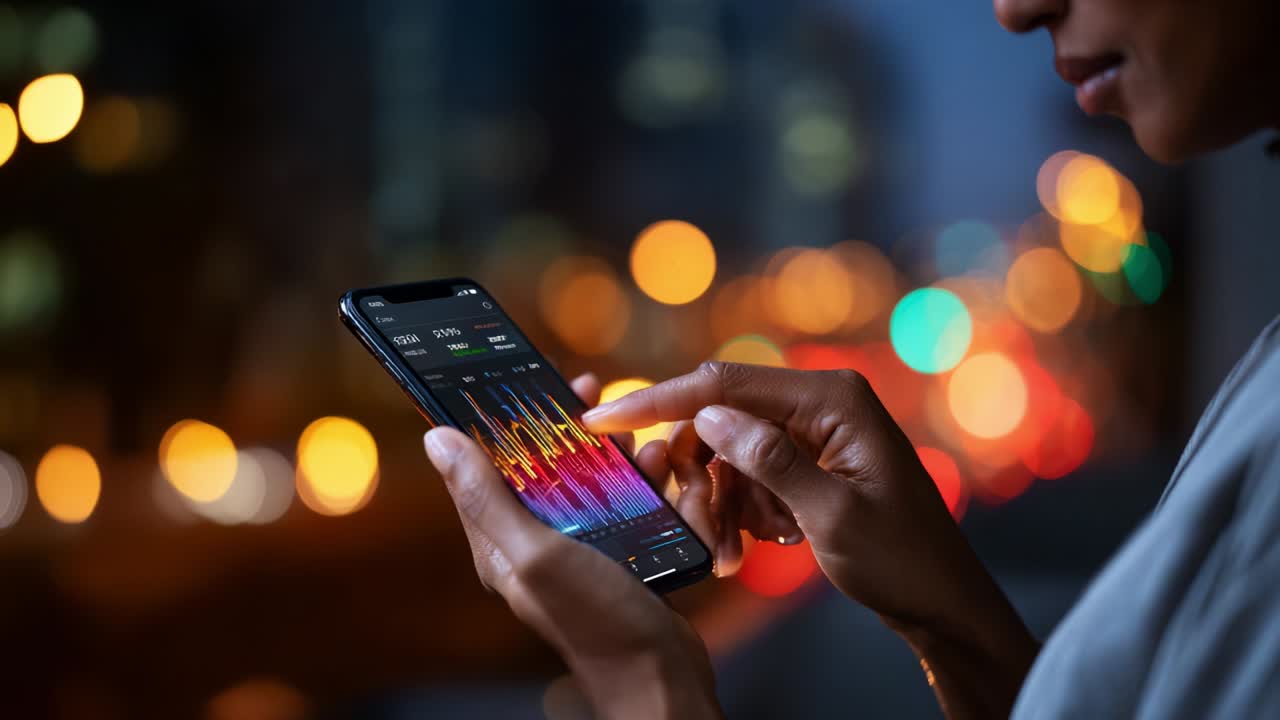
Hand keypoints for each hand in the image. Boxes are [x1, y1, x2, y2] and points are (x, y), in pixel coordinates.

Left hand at [423, 373, 722, 719]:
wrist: (661, 674)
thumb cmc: (596, 621)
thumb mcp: (535, 552)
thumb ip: (485, 496)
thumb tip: (435, 438)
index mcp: (501, 541)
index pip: (482, 467)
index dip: (496, 420)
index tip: (519, 380)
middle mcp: (533, 543)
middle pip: (538, 466)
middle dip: (562, 427)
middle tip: (587, 390)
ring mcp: (577, 549)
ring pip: (585, 478)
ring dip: (609, 451)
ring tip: (634, 434)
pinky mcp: (616, 554)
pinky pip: (622, 501)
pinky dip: (640, 479)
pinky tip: (660, 467)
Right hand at [583, 362, 1038, 718]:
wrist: (940, 602)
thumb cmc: (901, 560)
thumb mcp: (832, 514)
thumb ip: (770, 460)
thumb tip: (709, 417)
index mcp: (831, 398)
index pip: (725, 382)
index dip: (658, 399)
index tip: (601, 418)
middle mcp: (820, 402)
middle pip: (721, 418)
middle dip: (701, 476)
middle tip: (705, 531)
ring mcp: (814, 431)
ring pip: (730, 453)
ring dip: (722, 503)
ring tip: (735, 553)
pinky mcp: (809, 461)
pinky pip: (751, 474)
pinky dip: (742, 510)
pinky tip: (759, 543)